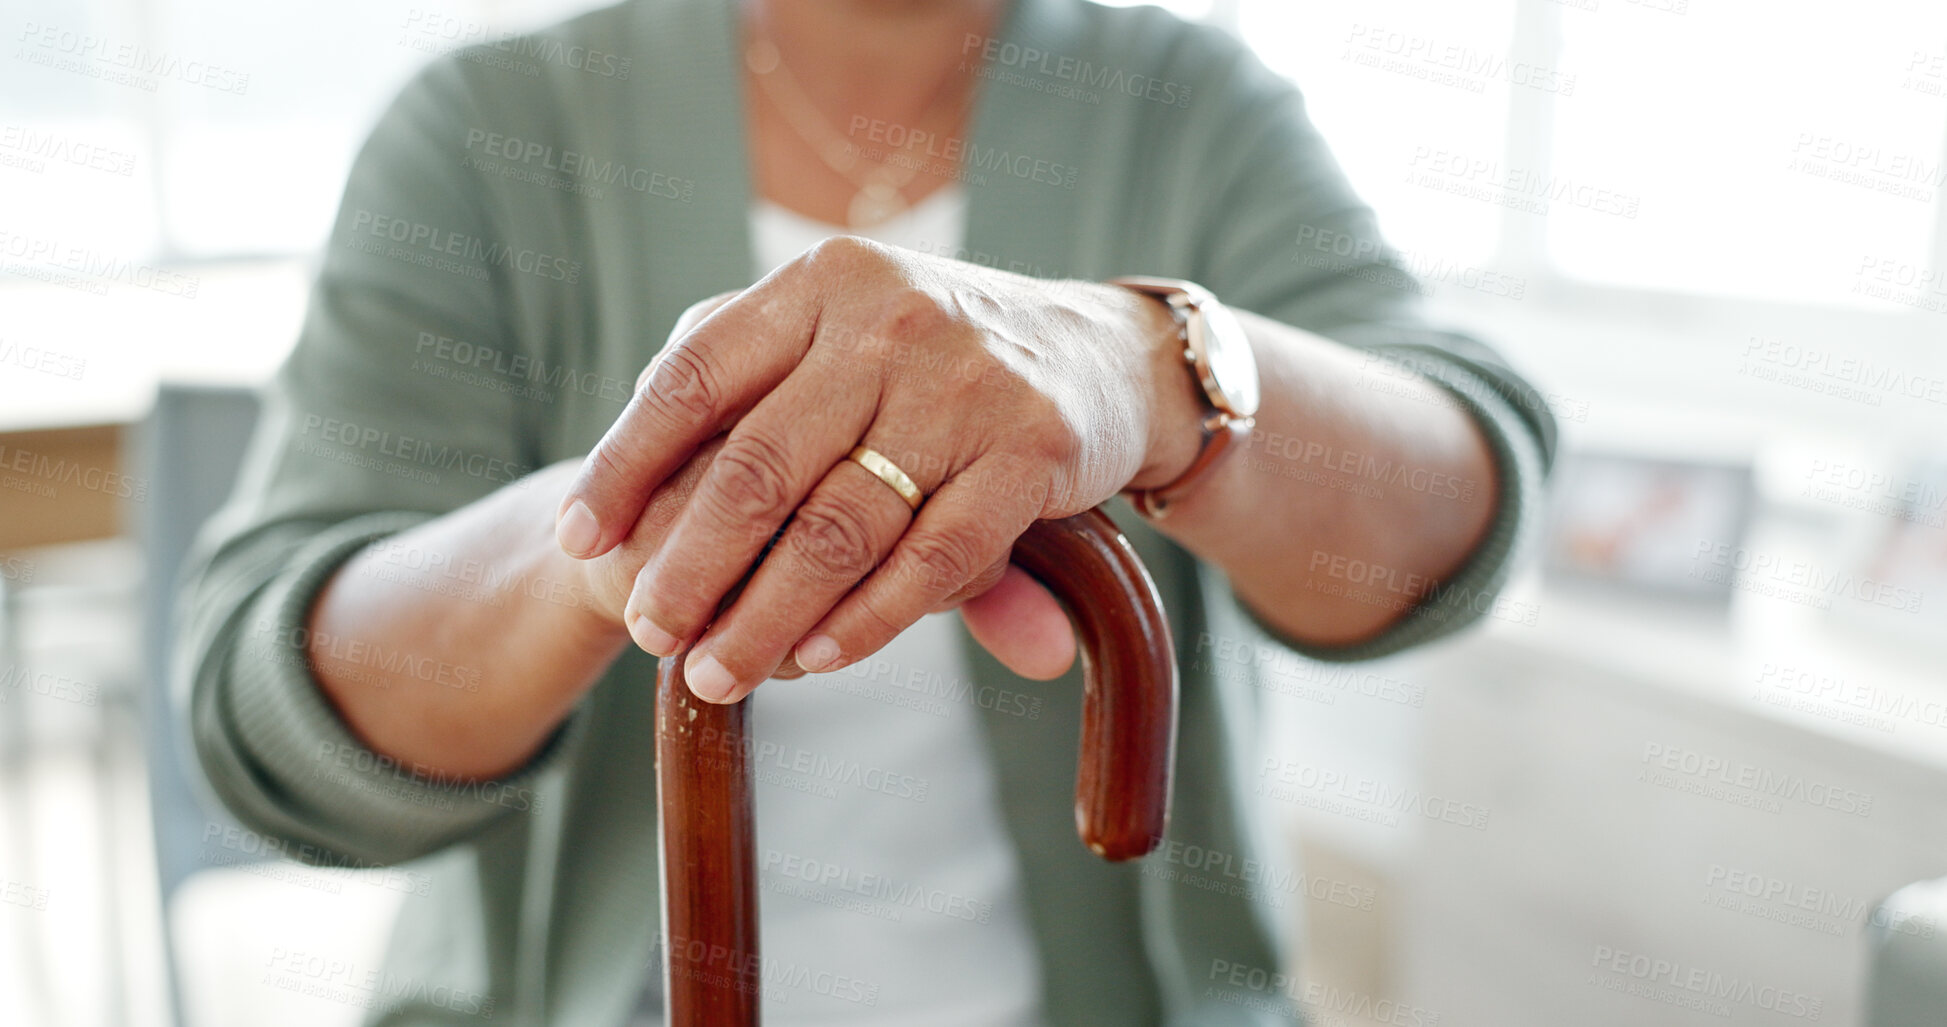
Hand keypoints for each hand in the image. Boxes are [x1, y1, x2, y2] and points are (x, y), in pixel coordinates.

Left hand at [556, 237, 1193, 701]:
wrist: (1106, 354)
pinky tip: (814, 660)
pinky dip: (866, 622)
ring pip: (839, 527)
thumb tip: (609, 492)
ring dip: (766, 616)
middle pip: (757, 465)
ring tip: (714, 673)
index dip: (626, 463)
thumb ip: (748, 386)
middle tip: (648, 631)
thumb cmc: (938, 360)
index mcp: (822, 283)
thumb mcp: (844, 332)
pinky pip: (931, 561)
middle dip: (689, 563)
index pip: (695, 375)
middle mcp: (889, 320)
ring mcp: (965, 384)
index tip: (579, 539)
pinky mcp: (1032, 452)